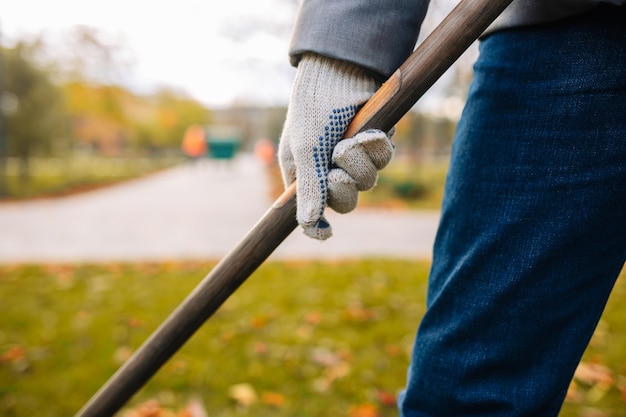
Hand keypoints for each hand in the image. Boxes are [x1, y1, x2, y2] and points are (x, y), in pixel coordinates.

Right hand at [278, 53, 393, 239]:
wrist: (342, 71)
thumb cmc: (314, 110)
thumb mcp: (305, 151)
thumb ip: (309, 188)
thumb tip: (307, 225)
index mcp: (303, 173)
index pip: (311, 211)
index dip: (318, 223)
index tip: (326, 231)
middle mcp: (328, 168)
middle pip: (346, 201)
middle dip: (344, 188)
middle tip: (336, 173)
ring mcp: (353, 157)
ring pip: (368, 181)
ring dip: (361, 163)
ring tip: (352, 140)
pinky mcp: (374, 142)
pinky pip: (384, 159)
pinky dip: (378, 148)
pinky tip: (372, 132)